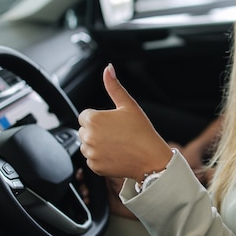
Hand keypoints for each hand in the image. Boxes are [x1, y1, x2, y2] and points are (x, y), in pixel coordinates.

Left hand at [78, 64, 171, 181]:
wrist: (151, 158)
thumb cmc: (142, 131)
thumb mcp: (129, 105)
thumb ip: (114, 86)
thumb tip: (108, 68)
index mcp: (93, 119)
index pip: (85, 116)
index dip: (99, 118)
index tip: (112, 123)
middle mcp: (88, 137)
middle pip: (84, 130)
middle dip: (96, 131)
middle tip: (116, 133)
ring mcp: (91, 153)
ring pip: (86, 145)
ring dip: (96, 144)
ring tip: (116, 144)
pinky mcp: (94, 167)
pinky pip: (91, 160)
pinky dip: (100, 158)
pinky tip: (115, 154)